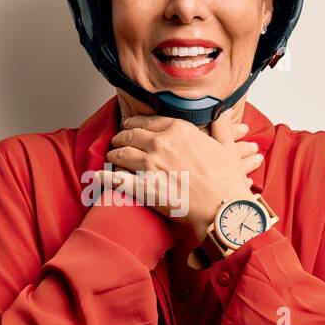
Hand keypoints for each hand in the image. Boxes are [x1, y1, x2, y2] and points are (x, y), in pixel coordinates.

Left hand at [100, 113, 263, 242]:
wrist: (224, 209)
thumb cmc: (227, 182)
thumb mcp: (228, 148)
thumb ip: (221, 128)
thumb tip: (222, 115)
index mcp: (180, 130)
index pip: (147, 121)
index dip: (135, 123)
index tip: (130, 126)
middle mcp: (162, 143)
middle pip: (130, 135)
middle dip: (121, 138)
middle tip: (117, 142)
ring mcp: (151, 165)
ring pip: (121, 154)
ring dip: (113, 155)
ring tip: (111, 158)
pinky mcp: (145, 187)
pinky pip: (116, 179)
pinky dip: (104, 177)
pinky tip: (96, 176)